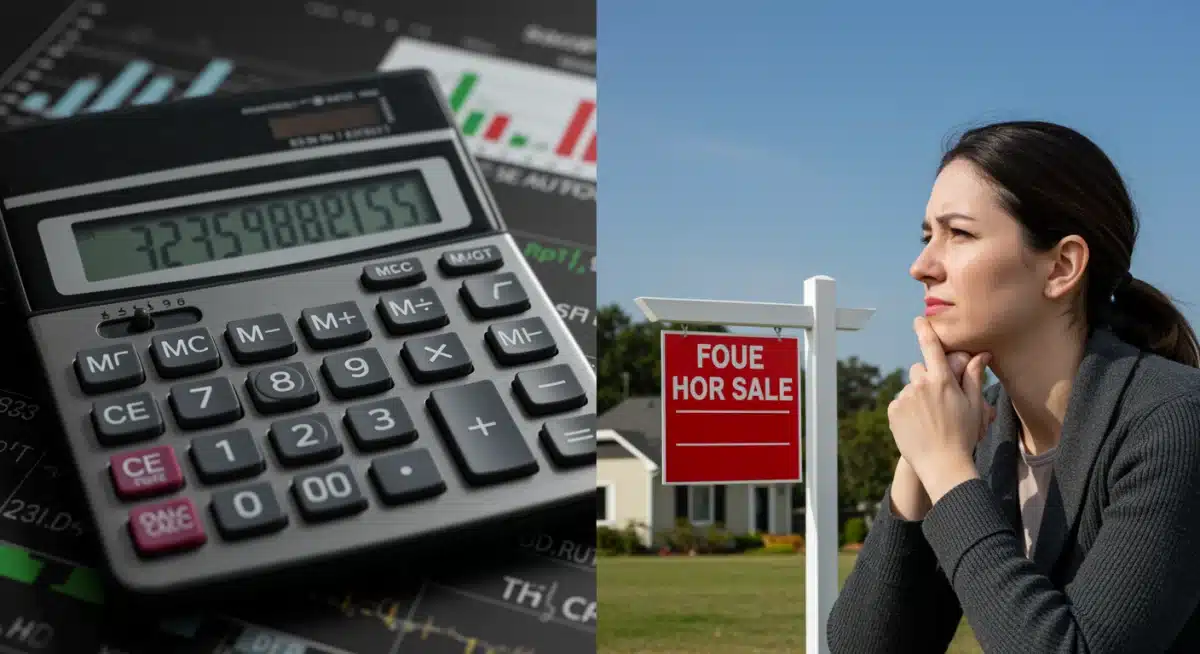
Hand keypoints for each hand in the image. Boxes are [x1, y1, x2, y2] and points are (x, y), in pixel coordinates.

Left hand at [887, 317, 990, 502]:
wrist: (942, 464)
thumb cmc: (964, 435)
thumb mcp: (974, 405)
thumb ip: (973, 377)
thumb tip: (980, 354)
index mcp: (942, 380)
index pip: (931, 348)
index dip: (925, 331)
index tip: (919, 320)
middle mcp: (920, 385)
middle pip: (920, 369)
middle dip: (929, 379)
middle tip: (940, 401)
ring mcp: (904, 398)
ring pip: (910, 388)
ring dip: (918, 396)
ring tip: (931, 419)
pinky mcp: (893, 411)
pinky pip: (900, 402)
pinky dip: (907, 410)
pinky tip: (919, 425)